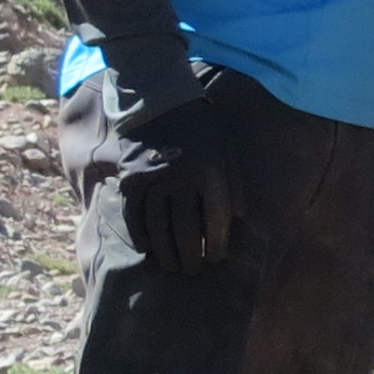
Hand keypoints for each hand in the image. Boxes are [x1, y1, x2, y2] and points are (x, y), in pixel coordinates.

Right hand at [110, 86, 239, 268]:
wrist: (161, 102)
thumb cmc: (201, 131)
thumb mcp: (225, 153)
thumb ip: (231, 185)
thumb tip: (241, 218)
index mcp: (211, 173)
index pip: (214, 220)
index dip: (214, 244)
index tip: (215, 257)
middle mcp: (182, 179)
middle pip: (184, 229)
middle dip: (190, 255)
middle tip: (194, 271)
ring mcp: (153, 180)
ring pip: (158, 226)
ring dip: (166, 252)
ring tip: (173, 267)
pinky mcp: (131, 179)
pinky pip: (133, 215)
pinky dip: (140, 234)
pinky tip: (147, 249)